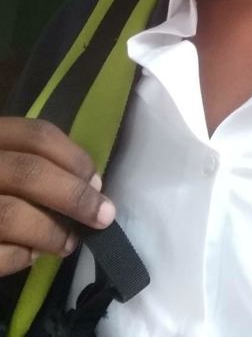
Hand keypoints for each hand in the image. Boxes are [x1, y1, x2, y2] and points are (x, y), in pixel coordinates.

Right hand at [0, 117, 115, 276]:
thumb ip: (28, 163)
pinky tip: (30, 257)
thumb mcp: (1, 159)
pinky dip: (20, 257)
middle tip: (103, 216)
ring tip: (69, 243)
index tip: (95, 180)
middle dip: (73, 196)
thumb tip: (87, 185)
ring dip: (50, 232)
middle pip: (29, 172)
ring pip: (11, 214)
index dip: (73, 157)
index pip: (36, 134)